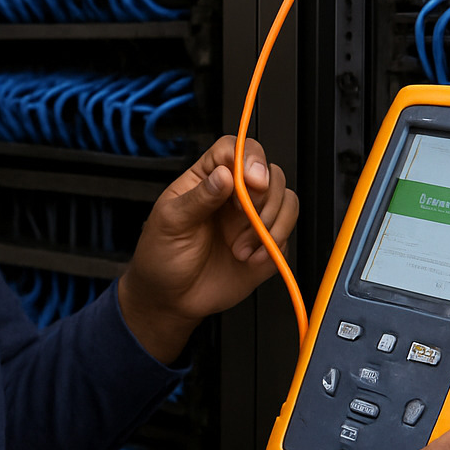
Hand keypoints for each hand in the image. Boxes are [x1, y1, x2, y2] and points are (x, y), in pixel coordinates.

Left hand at [118, 135, 297, 362]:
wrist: (171, 299)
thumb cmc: (162, 256)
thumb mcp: (170, 223)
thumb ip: (199, 198)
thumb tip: (223, 175)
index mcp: (207, 179)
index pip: (234, 150)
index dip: (249, 158)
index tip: (251, 180)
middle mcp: (235, 194)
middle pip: (269, 172)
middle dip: (263, 197)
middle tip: (243, 217)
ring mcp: (253, 218)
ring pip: (285, 199)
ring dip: (270, 223)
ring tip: (241, 247)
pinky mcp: (266, 243)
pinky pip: (287, 232)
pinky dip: (275, 244)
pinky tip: (250, 257)